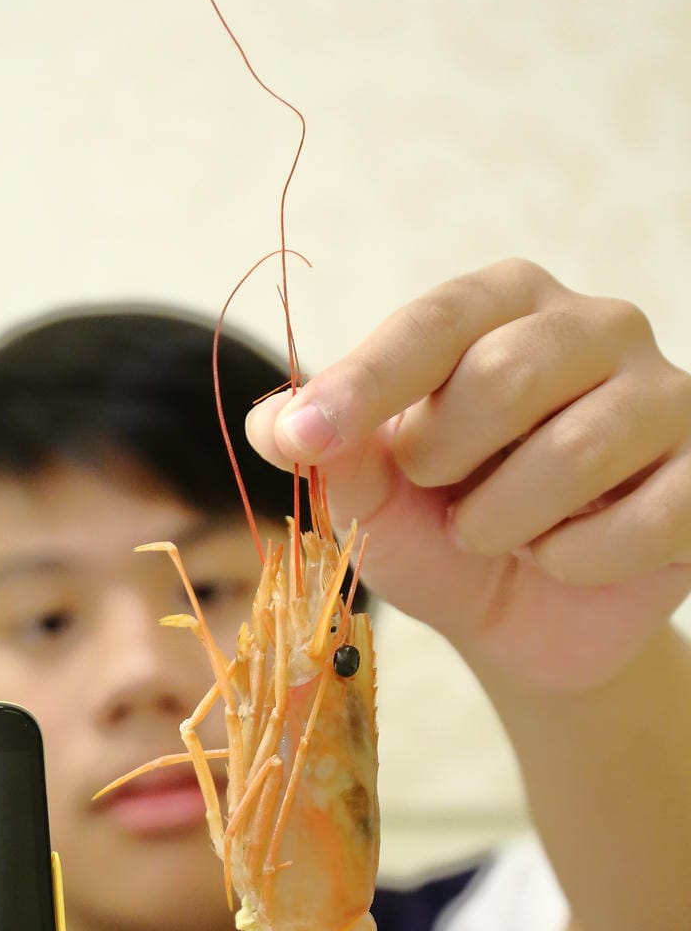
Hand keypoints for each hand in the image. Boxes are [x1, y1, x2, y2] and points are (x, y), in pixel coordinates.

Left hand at [245, 259, 690, 690]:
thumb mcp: (372, 500)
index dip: (366, 384)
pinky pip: (647, 519)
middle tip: (444, 493)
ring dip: (506, 523)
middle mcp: (595, 326)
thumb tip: (279, 425)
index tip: (306, 436)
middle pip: (506, 375)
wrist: (524, 625)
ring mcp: (665, 395)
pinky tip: (562, 560)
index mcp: (503, 305)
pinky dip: (578, 561)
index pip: (434, 324)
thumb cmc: (444, 532)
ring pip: (574, 452)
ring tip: (500, 533)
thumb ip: (329, 455)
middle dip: (446, 459)